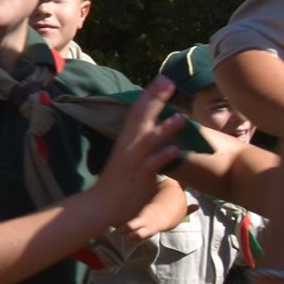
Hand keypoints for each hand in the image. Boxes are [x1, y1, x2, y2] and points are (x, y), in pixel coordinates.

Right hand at [89, 78, 189, 228]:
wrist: (102, 205)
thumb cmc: (118, 183)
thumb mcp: (129, 158)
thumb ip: (142, 145)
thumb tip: (157, 133)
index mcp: (127, 139)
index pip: (138, 111)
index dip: (150, 94)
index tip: (163, 78)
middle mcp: (129, 145)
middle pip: (142, 117)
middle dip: (156, 99)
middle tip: (168, 81)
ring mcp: (134, 160)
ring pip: (151, 140)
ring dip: (166, 128)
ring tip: (181, 117)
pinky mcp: (140, 176)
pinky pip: (154, 164)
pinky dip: (164, 155)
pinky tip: (176, 149)